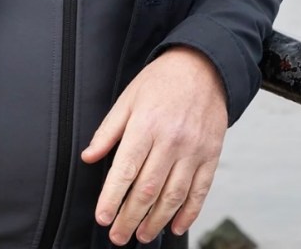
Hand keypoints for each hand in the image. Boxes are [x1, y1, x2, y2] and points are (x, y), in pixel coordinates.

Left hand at [81, 47, 227, 244]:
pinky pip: (200, 191)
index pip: (125, 169)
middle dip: (129, 218)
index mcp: (145, 124)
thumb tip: (89, 157)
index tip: (102, 217)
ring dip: (156, 221)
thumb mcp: (128, 98)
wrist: (204, 67)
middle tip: (117, 236)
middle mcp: (170, 140)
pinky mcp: (211, 156)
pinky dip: (188, 213)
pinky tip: (174, 226)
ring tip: (142, 235)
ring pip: (173, 196)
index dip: (112, 197)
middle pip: (147, 189)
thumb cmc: (161, 82)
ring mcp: (194, 150)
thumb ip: (108, 130)